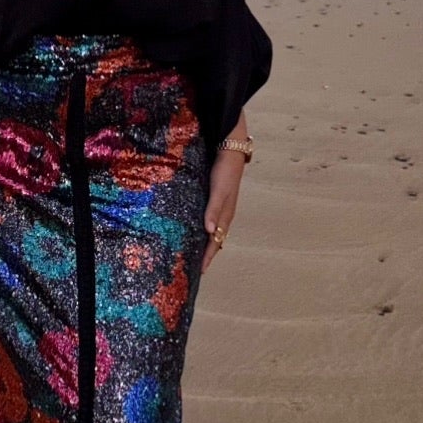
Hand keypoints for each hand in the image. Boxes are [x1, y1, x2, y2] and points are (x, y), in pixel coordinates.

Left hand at [203, 148, 244, 271]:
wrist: (230, 151)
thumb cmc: (225, 171)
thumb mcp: (219, 191)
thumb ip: (214, 210)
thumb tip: (209, 231)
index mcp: (226, 216)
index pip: (216, 242)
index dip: (208, 256)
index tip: (200, 271)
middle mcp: (223, 214)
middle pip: (215, 239)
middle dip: (206, 253)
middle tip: (193, 267)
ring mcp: (219, 206)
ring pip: (212, 230)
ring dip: (203, 241)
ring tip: (192, 252)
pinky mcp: (214, 198)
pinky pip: (208, 219)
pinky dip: (202, 228)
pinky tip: (194, 228)